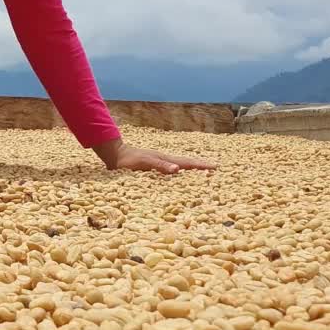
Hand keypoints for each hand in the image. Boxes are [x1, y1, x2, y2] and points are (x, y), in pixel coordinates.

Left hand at [92, 138, 216, 173]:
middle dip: (200, 165)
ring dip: (192, 167)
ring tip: (203, 170)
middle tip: (215, 167)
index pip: (187, 163)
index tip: (215, 167)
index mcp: (165, 159)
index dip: (201, 166)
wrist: (114, 155)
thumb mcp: (144, 163)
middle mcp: (164, 160)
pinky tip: (181, 174)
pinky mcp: (153, 166)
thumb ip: (160, 166)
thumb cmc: (127, 161)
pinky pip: (172, 169)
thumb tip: (178, 169)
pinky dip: (180, 171)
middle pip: (186, 162)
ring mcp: (159, 162)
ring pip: (180, 165)